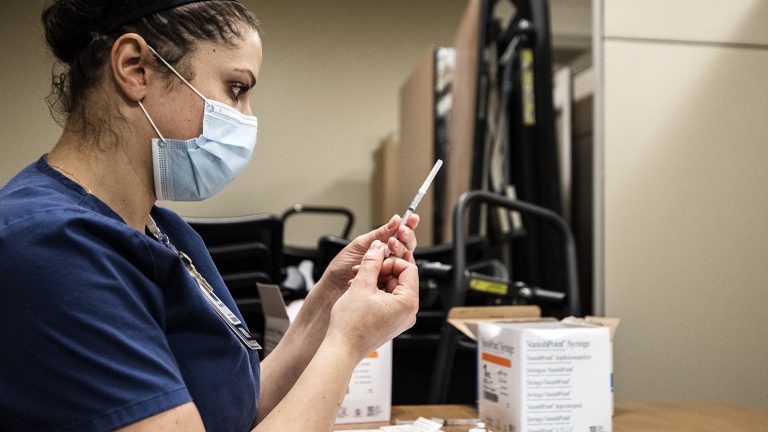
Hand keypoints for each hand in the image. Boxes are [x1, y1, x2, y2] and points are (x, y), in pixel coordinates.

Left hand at [317, 214, 418, 297]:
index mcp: (383, 244)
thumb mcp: (360, 244)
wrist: (333, 286)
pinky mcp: (388, 283)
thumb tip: (395, 220)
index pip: (401, 233)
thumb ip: (380, 233)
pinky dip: (392, 267)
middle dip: (404, 239)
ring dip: (397, 252)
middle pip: (407, 246)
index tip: (412, 219)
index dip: (409, 225)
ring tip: (388, 247)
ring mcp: (389, 270)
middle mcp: (388, 257)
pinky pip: (397, 275)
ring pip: (404, 260)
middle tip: (396, 236)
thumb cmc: (343, 266)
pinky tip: (385, 264)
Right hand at [326, 240, 418, 359]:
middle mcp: (409, 312)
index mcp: (408, 303)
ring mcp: (400, 319)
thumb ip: (372, 261)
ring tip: (357, 282)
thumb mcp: (361, 285)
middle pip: (401, 278)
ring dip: (376, 281)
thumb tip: (378, 247)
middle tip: (363, 271)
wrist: (341, 349)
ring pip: (393, 288)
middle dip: (381, 271)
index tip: (376, 263)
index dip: (391, 261)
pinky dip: (375, 293)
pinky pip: (388, 300)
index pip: (409, 269)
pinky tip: (359, 292)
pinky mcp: (391, 323)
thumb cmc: (351, 326)